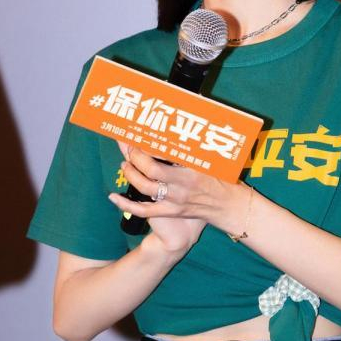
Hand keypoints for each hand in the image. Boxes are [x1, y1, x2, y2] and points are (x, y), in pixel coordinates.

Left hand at [109, 142, 248, 248]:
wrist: (228, 206)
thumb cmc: (222, 178)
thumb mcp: (213, 159)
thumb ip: (195, 146)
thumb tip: (178, 128)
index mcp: (193, 169)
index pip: (167, 153)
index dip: (150, 144)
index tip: (141, 134)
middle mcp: (182, 185)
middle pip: (151, 169)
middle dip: (136, 156)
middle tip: (130, 146)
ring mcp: (174, 201)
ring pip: (144, 188)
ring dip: (130, 173)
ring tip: (125, 163)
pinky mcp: (169, 212)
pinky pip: (142, 211)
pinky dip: (125, 204)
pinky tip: (113, 196)